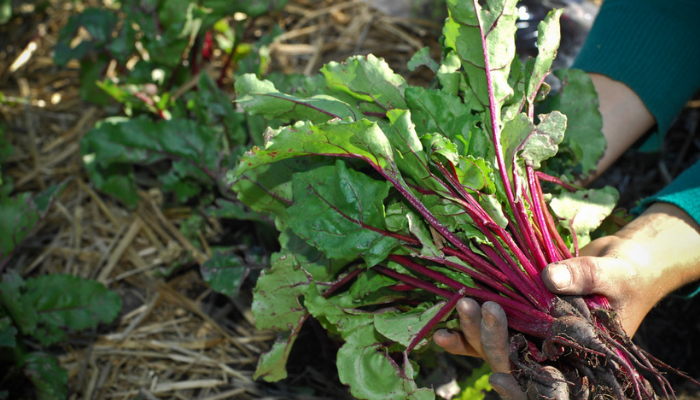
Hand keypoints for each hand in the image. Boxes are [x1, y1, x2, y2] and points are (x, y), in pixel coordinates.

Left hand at [434, 203, 699, 398]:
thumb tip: (548, 277)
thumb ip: (584, 276)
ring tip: (462, 304)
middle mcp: (551, 357)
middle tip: (478, 307)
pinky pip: (487, 336)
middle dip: (491, 341)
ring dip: (474, 333)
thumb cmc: (625, 277)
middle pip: (513, 364)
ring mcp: (530, 342)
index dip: (521, 389)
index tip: (498, 379)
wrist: (617, 268)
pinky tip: (442, 333)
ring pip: (495, 351)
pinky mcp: (517, 325)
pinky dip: (465, 335)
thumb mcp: (613, 274)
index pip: (549, 386)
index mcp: (579, 360)